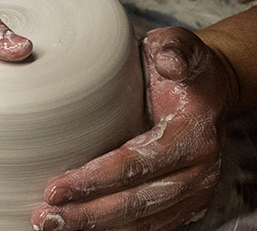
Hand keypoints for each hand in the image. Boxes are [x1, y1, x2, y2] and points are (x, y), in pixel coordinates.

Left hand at [31, 27, 234, 230]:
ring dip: (96, 227)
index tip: (55, 188)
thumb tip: (168, 61)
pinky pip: (149, 226)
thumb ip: (174, 48)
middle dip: (88, 214)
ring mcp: (196, 193)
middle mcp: (200, 171)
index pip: (139, 163)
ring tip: (53, 225)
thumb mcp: (180, 44)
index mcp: (194, 133)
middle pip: (137, 202)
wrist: (212, 90)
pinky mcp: (186, 205)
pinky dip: (115, 230)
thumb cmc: (186, 67)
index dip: (96, 179)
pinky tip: (81, 228)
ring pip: (142, 222)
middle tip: (44, 218)